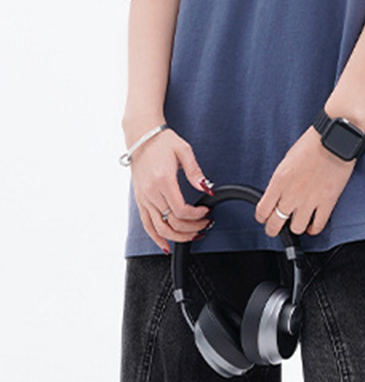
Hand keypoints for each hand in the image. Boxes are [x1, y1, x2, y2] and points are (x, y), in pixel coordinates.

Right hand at [129, 127, 213, 252]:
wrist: (142, 137)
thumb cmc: (163, 142)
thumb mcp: (184, 151)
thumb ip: (195, 172)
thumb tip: (206, 189)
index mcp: (163, 180)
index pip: (180, 210)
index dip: (196, 216)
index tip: (206, 212)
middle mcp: (151, 192)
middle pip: (171, 222)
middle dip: (191, 228)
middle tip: (205, 225)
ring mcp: (143, 198)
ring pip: (159, 228)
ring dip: (177, 237)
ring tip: (192, 236)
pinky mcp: (140, 200)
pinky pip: (146, 225)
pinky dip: (156, 238)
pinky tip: (166, 245)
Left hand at [255, 125, 356, 237]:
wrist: (334, 139)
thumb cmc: (312, 144)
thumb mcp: (287, 160)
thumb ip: (281, 180)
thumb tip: (278, 194)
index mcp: (279, 181)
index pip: (262, 210)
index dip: (262, 217)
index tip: (264, 217)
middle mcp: (292, 193)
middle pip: (275, 224)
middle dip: (273, 229)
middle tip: (275, 228)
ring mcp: (310, 200)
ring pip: (297, 229)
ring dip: (295, 227)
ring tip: (297, 222)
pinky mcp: (328, 202)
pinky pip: (318, 226)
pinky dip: (314, 229)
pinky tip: (312, 226)